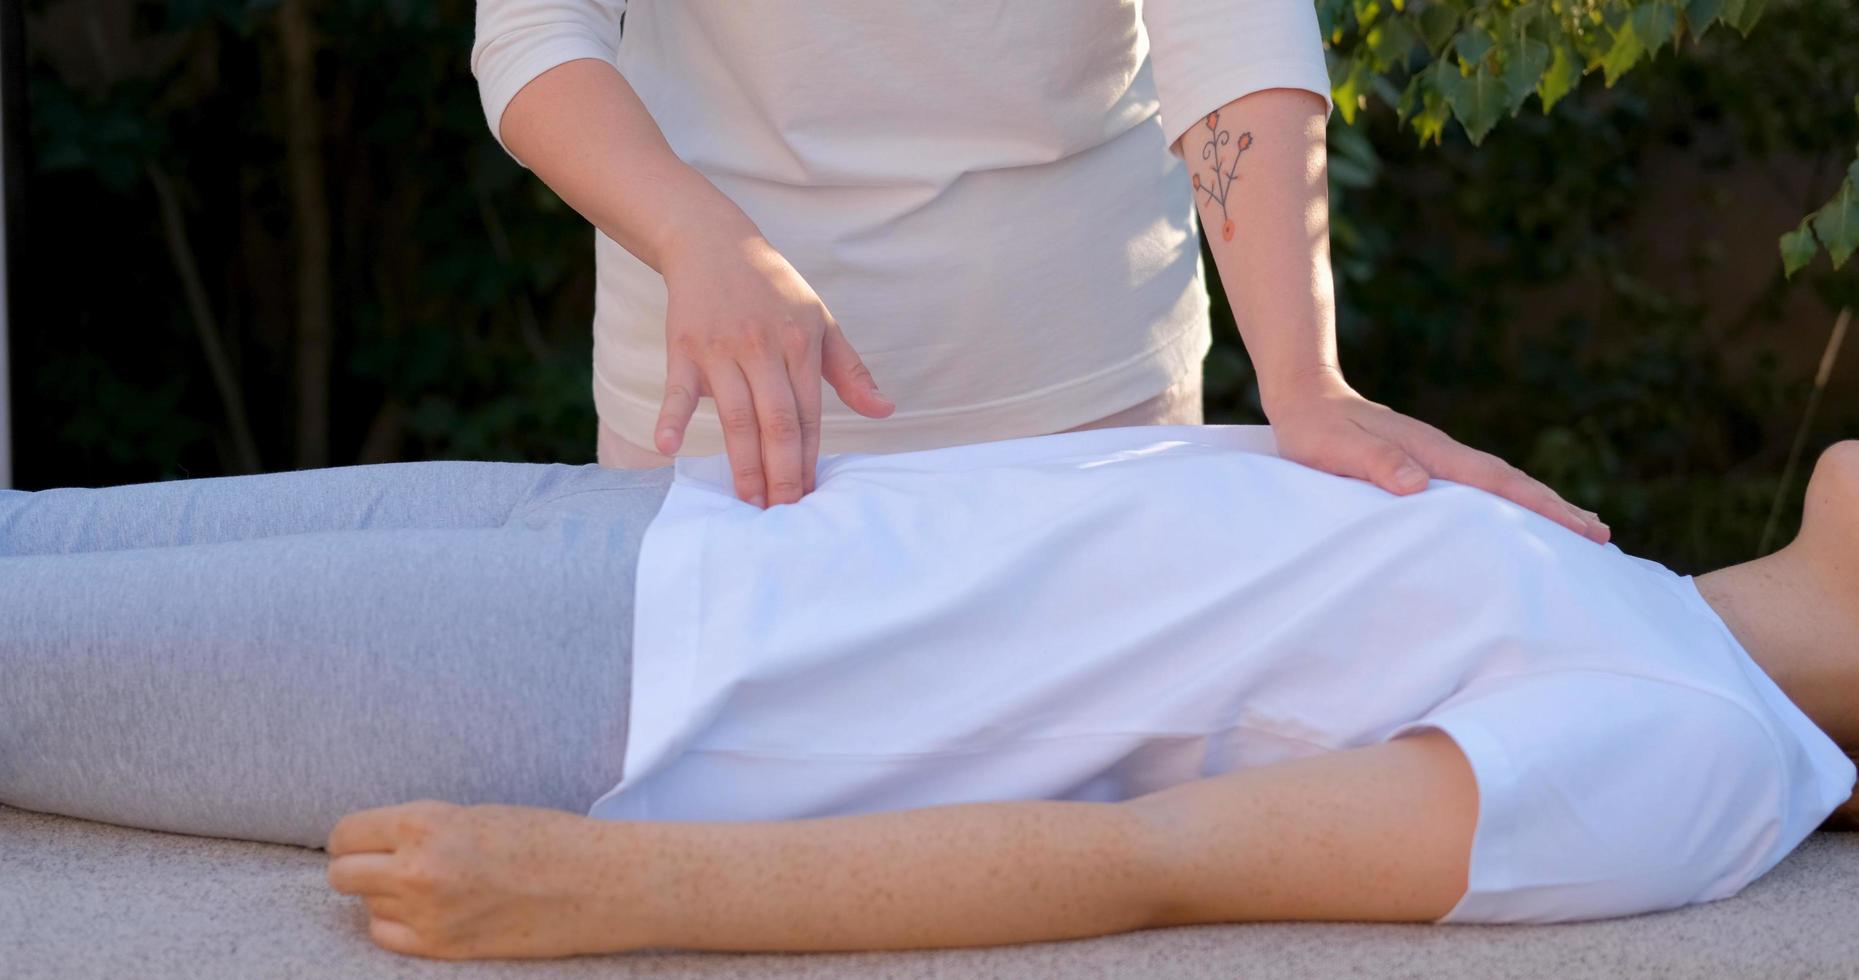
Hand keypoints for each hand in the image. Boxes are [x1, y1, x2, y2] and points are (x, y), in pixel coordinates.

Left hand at [326, 800, 645, 959]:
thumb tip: (375, 844)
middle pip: (344, 874)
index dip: (354, 837)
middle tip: (385, 863)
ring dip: (386, 894)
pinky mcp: (442, 947)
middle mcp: (418, 869)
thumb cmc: (545, 838)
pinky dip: (398, 922)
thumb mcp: (475, 815)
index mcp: (426, 823)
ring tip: (429, 884)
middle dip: (358, 867)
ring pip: (367, 904)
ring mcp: (428, 913)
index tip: (366, 840)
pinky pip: (386, 934)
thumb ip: (422, 829)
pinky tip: (429, 910)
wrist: (596, 883)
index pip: (347, 834)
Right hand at [656, 230, 893, 506]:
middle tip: (785, 515)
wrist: (713, 243)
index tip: (812, 498)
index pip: (809, 416)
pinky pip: (679, 389)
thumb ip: (851, 372)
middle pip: (777, 423)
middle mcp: (764, 350)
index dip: (811, 459)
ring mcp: (723, 350)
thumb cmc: (773, 289)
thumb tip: (885, 411)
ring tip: (750, 503)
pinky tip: (668, 448)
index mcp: (801, 346)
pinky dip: (672, 417)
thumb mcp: (821, 322)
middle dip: (783, 472)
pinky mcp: (685, 348)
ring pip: (737, 417)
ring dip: (743, 464)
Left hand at [1266, 374, 1609, 543]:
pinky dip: (1506, 502)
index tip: (1582, 527)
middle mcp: (1443, 454)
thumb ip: (1375, 463)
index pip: (1498, 483)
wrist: (1305, 396)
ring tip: (1578, 530)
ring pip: (1499, 485)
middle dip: (1557, 510)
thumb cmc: (1316, 429)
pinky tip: (1512, 519)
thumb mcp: (1338, 449)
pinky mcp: (1426, 465)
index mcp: (1432, 454)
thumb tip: (1419, 485)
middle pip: (1512, 484)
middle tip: (1603, 538)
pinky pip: (1477, 488)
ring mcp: (1437, 458)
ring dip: (1538, 507)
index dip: (1540, 507)